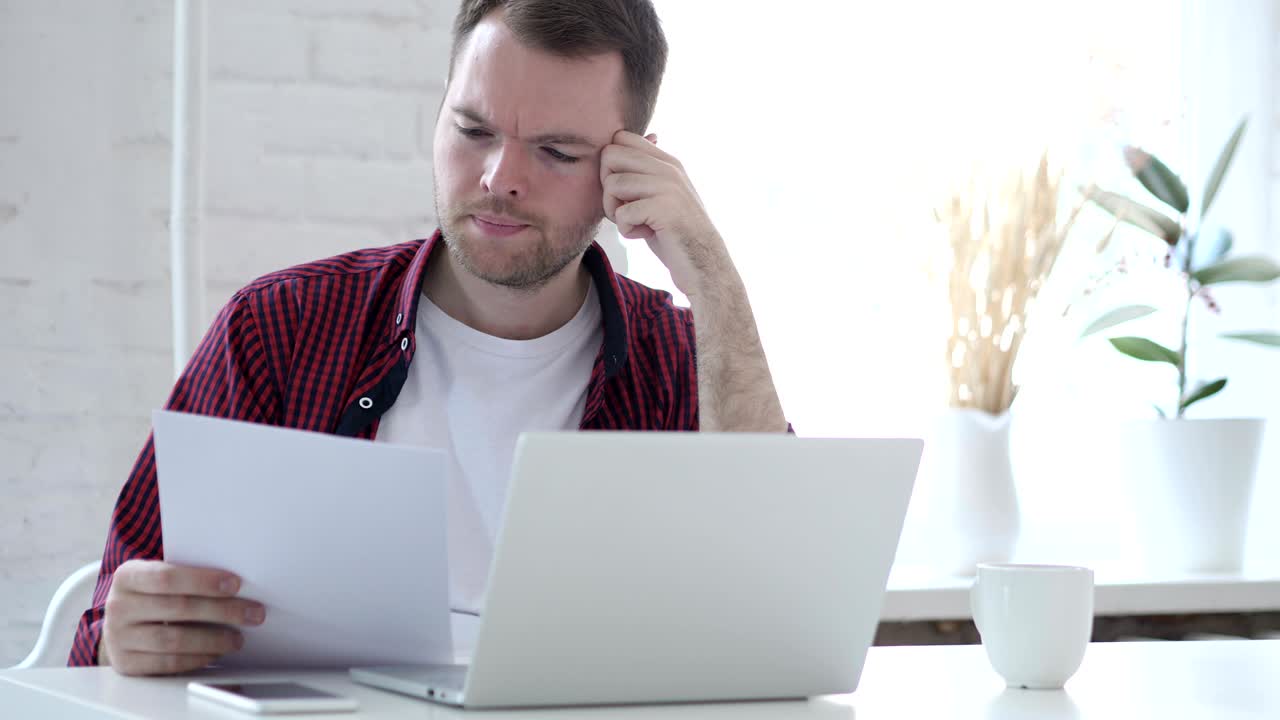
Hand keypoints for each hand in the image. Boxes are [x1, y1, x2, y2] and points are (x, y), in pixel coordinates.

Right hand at [100, 560, 265, 675]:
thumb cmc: (153, 595)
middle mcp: (118, 606)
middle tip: (252, 613)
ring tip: (238, 638)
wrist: (122, 623)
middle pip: (178, 608)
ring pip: (173, 640)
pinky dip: (197, 659)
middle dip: (222, 611)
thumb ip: (188, 577)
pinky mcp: (126, 664)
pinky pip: (167, 663)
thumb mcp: (160, 577)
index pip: (167, 577)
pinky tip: (216, 652)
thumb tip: (236, 586)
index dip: (203, 581)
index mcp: (127, 576)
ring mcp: (118, 638)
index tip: (236, 584)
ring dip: (213, 639)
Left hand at [601, 130, 727, 297]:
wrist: (704, 264)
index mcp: (667, 161)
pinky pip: (622, 212)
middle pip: (610, 156)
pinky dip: (626, 230)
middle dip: (607, 185)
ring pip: (612, 184)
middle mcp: (668, 168)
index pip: (620, 139)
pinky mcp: (664, 209)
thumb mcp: (661, 196)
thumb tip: (631, 140)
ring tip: (635, 223)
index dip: (610, 165)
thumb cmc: (676, 233)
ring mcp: (668, 187)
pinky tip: (644, 234)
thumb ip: (644, 173)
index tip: (623, 190)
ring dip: (614, 211)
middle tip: (623, 207)